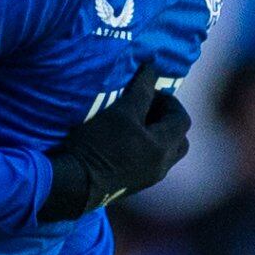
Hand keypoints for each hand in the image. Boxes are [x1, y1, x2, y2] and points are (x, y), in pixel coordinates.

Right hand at [38, 60, 190, 219]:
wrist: (73, 184)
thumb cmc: (98, 144)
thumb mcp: (121, 112)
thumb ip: (141, 91)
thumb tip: (153, 69)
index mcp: (163, 148)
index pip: (181, 118)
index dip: (168, 101)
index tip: (148, 92)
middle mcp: (162, 166)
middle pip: (179, 139)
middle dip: (167, 120)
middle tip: (147, 108)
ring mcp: (149, 179)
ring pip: (166, 153)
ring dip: (157, 136)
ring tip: (135, 125)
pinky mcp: (134, 185)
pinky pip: (151, 163)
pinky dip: (147, 149)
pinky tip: (125, 142)